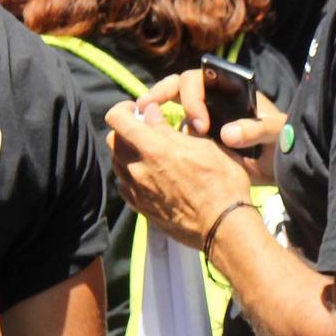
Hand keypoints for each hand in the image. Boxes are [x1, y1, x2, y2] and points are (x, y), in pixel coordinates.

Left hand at [105, 98, 255, 248]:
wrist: (223, 226)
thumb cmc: (222, 182)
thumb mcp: (205, 146)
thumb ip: (171, 129)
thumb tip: (151, 114)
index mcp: (153, 148)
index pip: (116, 118)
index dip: (123, 108)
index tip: (138, 110)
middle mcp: (137, 169)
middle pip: (112, 140)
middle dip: (125, 130)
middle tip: (147, 131)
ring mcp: (136, 191)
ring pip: (117, 163)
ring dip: (129, 153)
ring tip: (151, 155)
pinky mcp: (140, 208)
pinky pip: (124, 185)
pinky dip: (132, 175)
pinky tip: (152, 177)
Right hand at [137, 72, 285, 183]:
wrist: (283, 167)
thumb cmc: (284, 141)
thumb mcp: (278, 132)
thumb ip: (257, 129)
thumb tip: (227, 134)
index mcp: (230, 90)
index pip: (201, 78)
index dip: (191, 95)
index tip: (198, 124)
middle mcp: (214, 100)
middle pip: (179, 87)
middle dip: (161, 95)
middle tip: (147, 111)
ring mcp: (205, 119)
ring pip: (173, 111)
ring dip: (158, 117)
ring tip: (144, 130)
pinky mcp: (201, 141)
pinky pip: (179, 136)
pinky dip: (167, 139)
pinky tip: (159, 150)